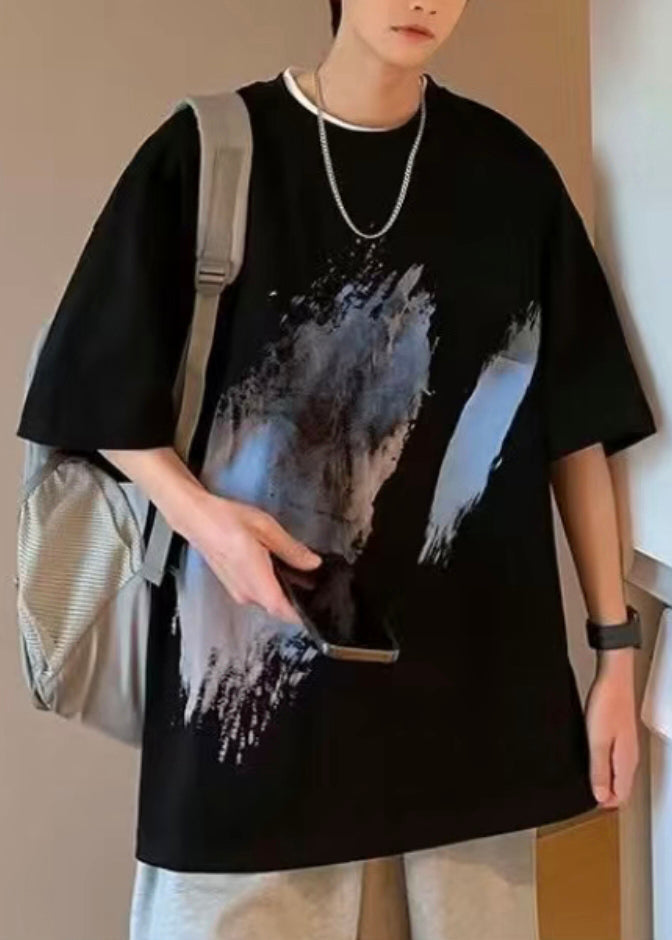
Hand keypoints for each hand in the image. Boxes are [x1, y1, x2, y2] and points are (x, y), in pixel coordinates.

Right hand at [179, 490, 321, 626]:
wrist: (197, 519)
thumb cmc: (225, 520)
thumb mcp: (266, 528)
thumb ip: (292, 549)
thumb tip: (312, 563)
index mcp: (254, 577)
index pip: (282, 609)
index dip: (301, 613)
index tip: (317, 606)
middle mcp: (245, 590)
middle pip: (278, 608)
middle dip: (296, 600)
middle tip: (312, 584)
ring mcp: (239, 592)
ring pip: (268, 603)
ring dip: (283, 594)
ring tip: (296, 574)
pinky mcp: (235, 588)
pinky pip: (259, 596)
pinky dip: (270, 588)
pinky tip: (275, 570)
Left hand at [584, 648, 638, 807]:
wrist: (614, 677)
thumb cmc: (607, 704)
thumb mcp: (597, 741)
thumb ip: (599, 770)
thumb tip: (600, 796)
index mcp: (627, 762)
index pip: (621, 797)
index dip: (604, 803)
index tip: (587, 801)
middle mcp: (630, 757)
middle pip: (621, 787)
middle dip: (604, 795)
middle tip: (585, 792)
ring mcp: (626, 746)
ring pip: (619, 774)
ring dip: (604, 780)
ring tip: (586, 779)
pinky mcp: (620, 736)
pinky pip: (615, 760)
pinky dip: (603, 766)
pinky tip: (591, 758)